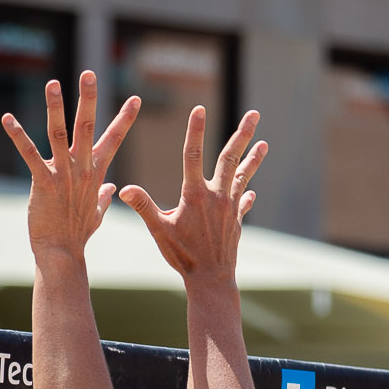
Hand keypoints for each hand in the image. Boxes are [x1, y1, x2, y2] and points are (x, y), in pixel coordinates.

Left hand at [1, 72, 138, 260]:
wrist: (62, 251)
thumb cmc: (78, 233)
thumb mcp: (97, 213)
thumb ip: (105, 197)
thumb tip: (113, 189)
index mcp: (96, 172)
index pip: (114, 139)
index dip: (124, 119)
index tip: (136, 98)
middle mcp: (82, 168)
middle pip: (87, 126)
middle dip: (89, 98)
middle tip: (89, 73)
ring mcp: (63, 174)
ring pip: (60, 134)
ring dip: (55, 107)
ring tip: (53, 83)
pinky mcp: (43, 182)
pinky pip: (29, 154)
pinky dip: (18, 135)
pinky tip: (7, 119)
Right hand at [117, 107, 266, 283]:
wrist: (211, 279)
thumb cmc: (182, 256)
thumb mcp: (158, 230)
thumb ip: (143, 206)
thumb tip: (124, 189)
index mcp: (195, 195)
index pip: (193, 155)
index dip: (195, 131)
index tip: (198, 109)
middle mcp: (216, 196)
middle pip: (230, 157)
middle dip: (242, 134)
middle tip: (254, 114)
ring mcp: (229, 207)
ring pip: (242, 176)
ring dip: (253, 158)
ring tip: (264, 143)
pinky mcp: (236, 220)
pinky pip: (243, 201)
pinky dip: (245, 193)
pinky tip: (250, 191)